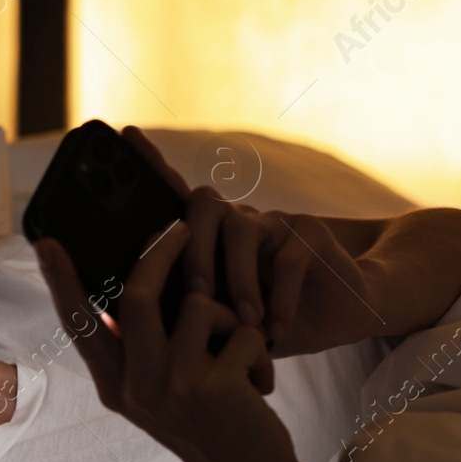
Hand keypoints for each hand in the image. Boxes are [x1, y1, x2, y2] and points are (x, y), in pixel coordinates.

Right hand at [34, 221, 330, 461]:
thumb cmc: (212, 424)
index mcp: (117, 386)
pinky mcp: (214, 388)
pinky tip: (261, 380)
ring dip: (230, 315)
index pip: (81, 325)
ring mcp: (172, 388)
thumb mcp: (163, 391)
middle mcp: (136, 387)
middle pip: (136, 296)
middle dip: (163, 252)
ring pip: (196, 305)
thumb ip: (144, 349)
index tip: (44, 243)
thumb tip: (140, 283)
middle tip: (183, 227)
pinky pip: (240, 331)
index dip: (63, 283)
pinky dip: (260, 348)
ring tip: (243, 345)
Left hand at [120, 126, 379, 357]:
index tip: (128, 131)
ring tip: (245, 322)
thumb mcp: (219, 323)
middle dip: (194, 249)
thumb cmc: (263, 323)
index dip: (152, 163)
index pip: (174, 196)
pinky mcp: (311, 233)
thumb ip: (184, 314)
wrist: (333, 319)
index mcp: (207, 238)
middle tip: (198, 294)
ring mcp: (274, 222)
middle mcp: (236, 220)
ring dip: (239, 278)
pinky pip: (289, 257)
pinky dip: (280, 298)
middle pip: (203, 205)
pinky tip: (276, 329)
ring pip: (241, 229)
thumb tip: (127, 324)